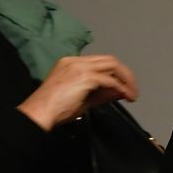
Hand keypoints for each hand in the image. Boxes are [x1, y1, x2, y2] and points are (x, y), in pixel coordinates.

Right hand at [19, 54, 138, 129]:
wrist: (39, 112)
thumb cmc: (55, 109)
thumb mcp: (83, 100)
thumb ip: (101, 94)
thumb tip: (120, 92)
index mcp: (71, 63)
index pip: (100, 63)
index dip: (115, 75)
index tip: (123, 88)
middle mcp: (76, 61)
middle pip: (109, 60)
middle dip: (125, 74)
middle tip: (133, 90)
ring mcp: (80, 67)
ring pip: (112, 65)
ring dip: (126, 79)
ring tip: (132, 94)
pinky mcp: (85, 77)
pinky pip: (109, 80)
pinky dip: (120, 87)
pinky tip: (125, 96)